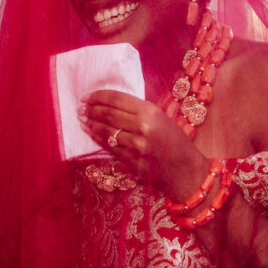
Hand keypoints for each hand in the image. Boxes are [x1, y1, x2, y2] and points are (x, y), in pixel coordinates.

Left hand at [79, 89, 206, 199]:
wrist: (186, 171)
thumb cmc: (175, 141)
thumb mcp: (161, 118)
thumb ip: (138, 111)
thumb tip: (110, 104)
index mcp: (151, 112)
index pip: (117, 99)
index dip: (99, 96)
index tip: (88, 96)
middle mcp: (142, 128)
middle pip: (108, 114)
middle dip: (91, 109)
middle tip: (82, 107)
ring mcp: (136, 146)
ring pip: (105, 131)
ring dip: (91, 124)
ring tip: (83, 118)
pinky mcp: (131, 162)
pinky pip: (109, 147)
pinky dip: (97, 138)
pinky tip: (91, 132)